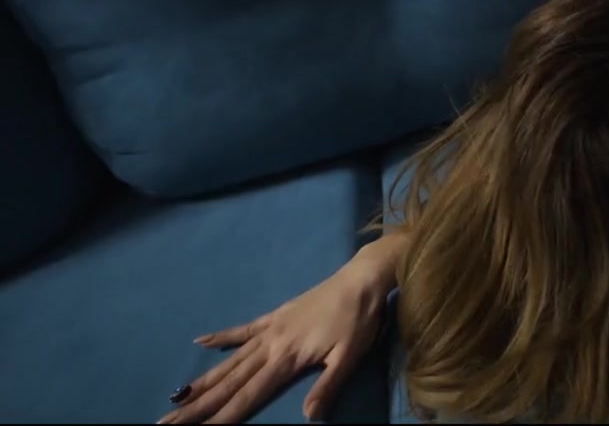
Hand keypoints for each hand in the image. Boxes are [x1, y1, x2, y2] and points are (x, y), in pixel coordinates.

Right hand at [157, 256, 389, 423]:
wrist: (360, 280)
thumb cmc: (358, 320)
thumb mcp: (349, 356)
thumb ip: (327, 387)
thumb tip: (308, 418)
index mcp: (286, 359)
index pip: (248, 396)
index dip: (223, 417)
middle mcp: (270, 345)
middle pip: (229, 382)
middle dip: (198, 405)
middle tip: (165, 421)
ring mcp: (270, 329)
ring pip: (230, 361)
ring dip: (203, 380)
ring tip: (175, 397)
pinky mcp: (275, 316)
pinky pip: (243, 330)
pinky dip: (221, 337)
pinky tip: (200, 343)